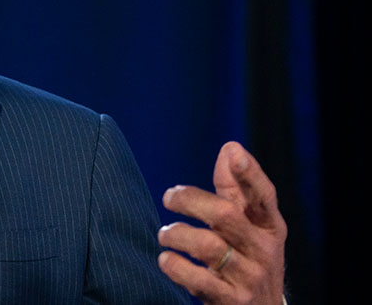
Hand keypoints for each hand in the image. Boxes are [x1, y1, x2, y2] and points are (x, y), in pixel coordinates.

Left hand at [157, 141, 286, 303]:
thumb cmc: (248, 259)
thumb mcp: (250, 227)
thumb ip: (236, 191)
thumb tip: (230, 147)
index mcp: (270, 227)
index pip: (263, 196)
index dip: (250, 173)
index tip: (233, 152)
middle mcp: (264, 250)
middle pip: (225, 215)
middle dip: (190, 200)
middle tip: (169, 197)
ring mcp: (249, 277)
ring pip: (207, 245)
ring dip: (176, 234)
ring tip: (165, 235)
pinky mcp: (232, 301)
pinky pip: (198, 279)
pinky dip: (175, 266)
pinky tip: (166, 259)